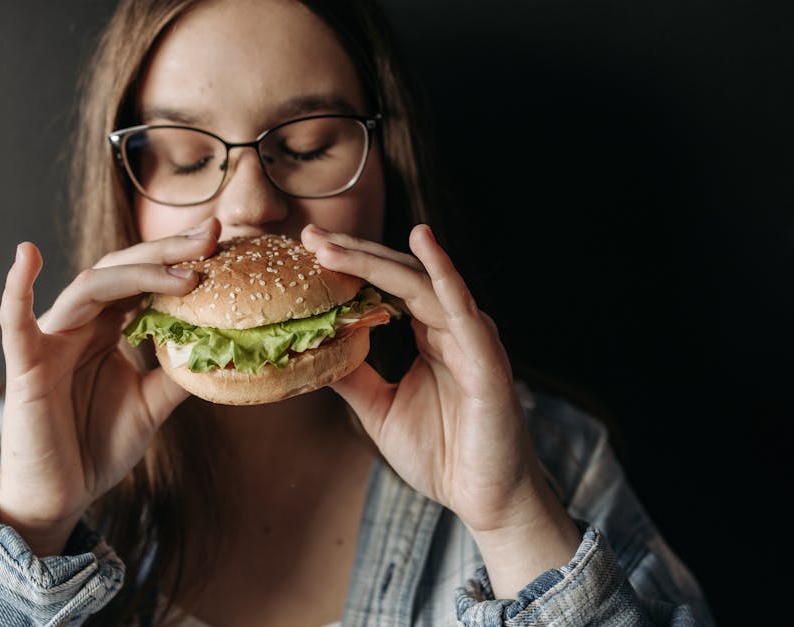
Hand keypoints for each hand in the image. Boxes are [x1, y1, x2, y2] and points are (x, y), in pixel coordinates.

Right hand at [0, 217, 218, 555]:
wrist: (59, 496)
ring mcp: (50, 340)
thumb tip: (225, 347)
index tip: (222, 242)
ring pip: (90, 287)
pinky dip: (17, 288)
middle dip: (167, 250)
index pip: (143, 279)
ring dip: (137, 273)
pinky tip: (28, 255)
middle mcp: (78, 324)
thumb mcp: (152, 404)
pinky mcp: (26, 365)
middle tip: (212, 233)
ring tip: (184, 270)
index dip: (180, 258)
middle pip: (122, 270)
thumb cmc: (96, 446)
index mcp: (105, 328)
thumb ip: (179, 372)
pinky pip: (15, 322)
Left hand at [301, 223, 579, 597]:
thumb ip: (353, 376)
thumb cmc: (442, 455)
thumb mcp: (380, 409)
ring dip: (376, 260)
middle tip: (310, 235)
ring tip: (335, 245)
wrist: (484, 499)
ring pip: (421, 282)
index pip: (386, 286)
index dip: (349, 266)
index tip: (307, 249)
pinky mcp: (486, 356)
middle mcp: (451, 327)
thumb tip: (313, 349)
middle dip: (353, 253)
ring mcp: (470, 337)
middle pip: (399, 274)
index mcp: (430, 334)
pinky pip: (462, 307)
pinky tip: (423, 242)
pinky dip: (443, 272)